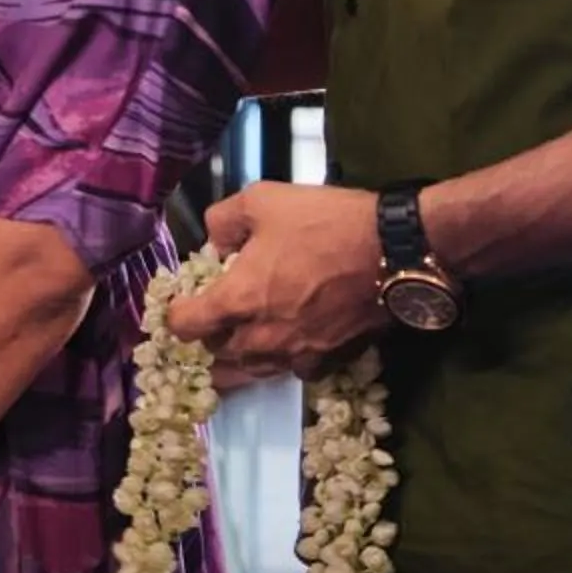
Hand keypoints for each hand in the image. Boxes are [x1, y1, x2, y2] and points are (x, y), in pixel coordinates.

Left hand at [165, 180, 386, 386]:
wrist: (395, 251)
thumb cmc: (325, 223)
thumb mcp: (261, 200)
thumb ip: (223, 221)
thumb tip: (214, 245)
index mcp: (237, 300)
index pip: (184, 326)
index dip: (176, 314)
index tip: (180, 302)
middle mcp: (261, 337)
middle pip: (215, 353)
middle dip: (207, 337)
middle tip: (210, 318)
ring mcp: (296, 356)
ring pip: (250, 370)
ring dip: (237, 357)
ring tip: (237, 339)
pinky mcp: (328, 363)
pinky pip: (290, 372)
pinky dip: (279, 362)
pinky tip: (282, 344)